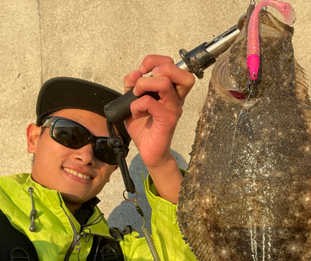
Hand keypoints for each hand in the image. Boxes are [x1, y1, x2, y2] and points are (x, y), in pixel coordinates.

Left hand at [123, 55, 194, 202]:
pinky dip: (137, 105)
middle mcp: (175, 97)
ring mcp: (173, 108)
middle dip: (156, 68)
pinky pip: (151, 103)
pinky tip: (135, 112)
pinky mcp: (168, 119)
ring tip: (136, 95)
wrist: (148, 150)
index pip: (172, 64)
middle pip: (178, 70)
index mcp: (170, 90)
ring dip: (144, 84)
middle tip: (143, 81)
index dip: (155, 60)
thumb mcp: (132, 101)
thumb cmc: (144, 127)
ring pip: (165, 83)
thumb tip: (134, 74)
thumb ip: (132, 85)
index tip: (141, 70)